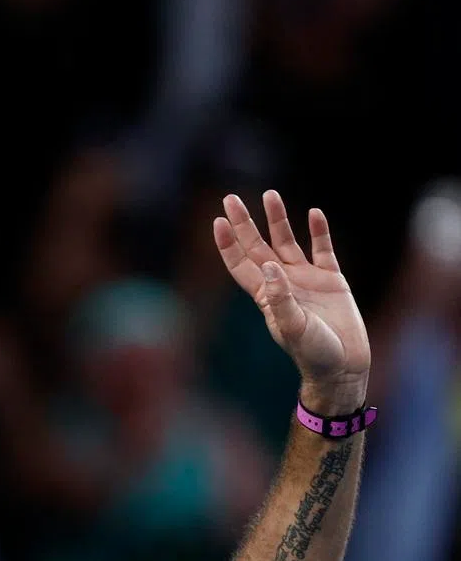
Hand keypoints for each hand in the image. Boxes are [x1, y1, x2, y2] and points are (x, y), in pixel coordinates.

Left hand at [214, 190, 370, 409]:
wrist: (342, 366)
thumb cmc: (313, 353)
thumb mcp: (293, 327)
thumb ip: (280, 298)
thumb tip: (268, 265)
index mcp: (266, 296)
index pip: (240, 264)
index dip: (228, 244)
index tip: (218, 221)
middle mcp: (282, 283)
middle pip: (257, 246)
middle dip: (243, 223)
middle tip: (230, 198)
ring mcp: (306, 280)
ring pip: (287, 242)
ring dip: (278, 219)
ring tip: (270, 194)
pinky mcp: (331, 280)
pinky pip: (323, 249)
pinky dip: (319, 232)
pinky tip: (314, 213)